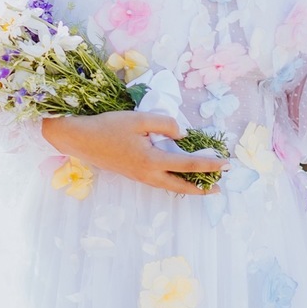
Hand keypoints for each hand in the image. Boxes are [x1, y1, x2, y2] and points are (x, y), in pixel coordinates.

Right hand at [40, 111, 225, 195]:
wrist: (80, 140)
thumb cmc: (108, 127)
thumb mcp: (139, 119)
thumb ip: (165, 124)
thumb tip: (183, 135)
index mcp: (151, 161)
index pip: (188, 165)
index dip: (209, 165)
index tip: (226, 164)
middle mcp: (148, 174)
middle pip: (181, 186)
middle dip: (202, 188)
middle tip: (219, 188)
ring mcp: (140, 177)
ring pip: (170, 186)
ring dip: (188, 186)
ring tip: (204, 185)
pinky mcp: (134, 175)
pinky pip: (160, 182)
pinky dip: (174, 182)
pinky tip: (178, 177)